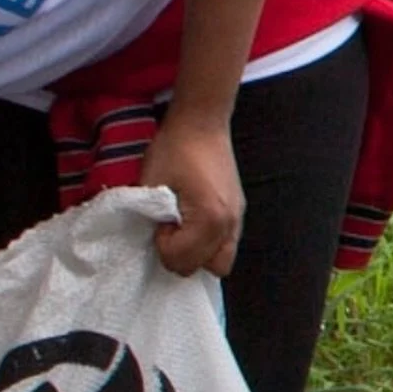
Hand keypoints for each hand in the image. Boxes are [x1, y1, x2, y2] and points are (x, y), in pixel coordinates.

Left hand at [138, 114, 243, 276]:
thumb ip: (152, 219)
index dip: (162, 245)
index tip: (157, 222)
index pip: (181, 260)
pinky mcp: (240, 212)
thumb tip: (155, 239)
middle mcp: (230, 224)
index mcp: (209, 219)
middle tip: (168, 229)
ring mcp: (239, 219)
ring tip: (182, 230)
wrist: (201, 123)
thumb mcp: (152, 185)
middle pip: (206, 268)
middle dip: (182, 255)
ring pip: (221, 261)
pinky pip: (227, 245)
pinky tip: (194, 227)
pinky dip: (210, 245)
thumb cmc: (173, 150)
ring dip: (198, 254)